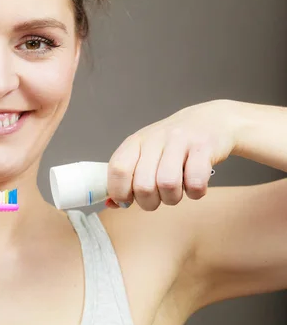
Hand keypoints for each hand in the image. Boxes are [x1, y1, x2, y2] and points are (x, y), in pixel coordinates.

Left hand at [106, 100, 239, 210]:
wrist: (213, 119)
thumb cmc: (173, 145)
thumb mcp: (145, 154)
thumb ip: (127, 178)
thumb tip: (112, 204)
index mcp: (136, 142)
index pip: (118, 169)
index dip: (119, 192)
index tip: (127, 200)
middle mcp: (155, 139)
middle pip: (143, 185)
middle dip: (148, 202)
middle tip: (156, 199)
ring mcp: (180, 141)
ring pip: (167, 184)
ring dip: (171, 198)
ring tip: (175, 193)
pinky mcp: (204, 147)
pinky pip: (195, 182)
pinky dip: (194, 193)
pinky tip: (193, 187)